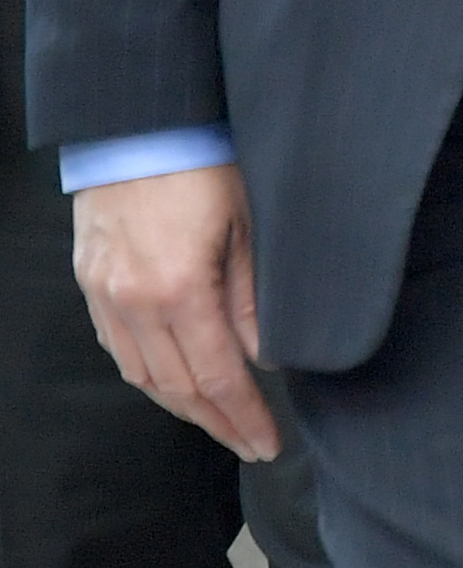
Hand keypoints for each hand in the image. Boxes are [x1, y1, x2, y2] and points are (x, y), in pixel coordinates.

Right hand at [69, 164, 276, 462]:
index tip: (266, 443)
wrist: (140, 122)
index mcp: (178, 291)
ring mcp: (103, 291)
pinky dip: (147, 372)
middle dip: (216, 422)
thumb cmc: (206, 166)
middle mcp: (131, 301)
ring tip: (219, 421)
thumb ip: (254, 300)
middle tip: (250, 446)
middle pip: (175, 387)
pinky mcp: (90, 278)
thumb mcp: (250, 229)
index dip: (243, 416)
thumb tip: (265, 357)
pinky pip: (117, 345)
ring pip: (140, 373)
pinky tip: (173, 382)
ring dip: (180, 405)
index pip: (215, 377)